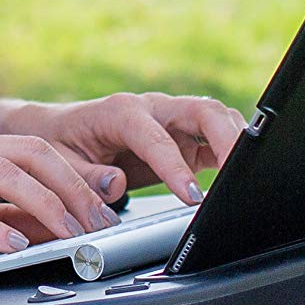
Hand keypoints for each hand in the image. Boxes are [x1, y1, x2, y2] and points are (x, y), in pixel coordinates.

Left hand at [0, 91, 249, 209]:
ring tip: (248, 173)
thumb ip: (84, 175)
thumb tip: (115, 185)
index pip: (155, 136)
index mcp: (120, 111)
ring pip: (215, 119)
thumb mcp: (59, 161)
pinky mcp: (181, 138)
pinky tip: (239, 174)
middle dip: (226, 139)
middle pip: (201, 111)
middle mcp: (151, 109)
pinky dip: (231, 153)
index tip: (190, 195)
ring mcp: (170, 121)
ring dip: (235, 141)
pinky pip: (214, 139)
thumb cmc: (58, 142)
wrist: (55, 131)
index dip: (175, 166)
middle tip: (239, 174)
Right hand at [0, 126, 123, 271]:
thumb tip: (55, 221)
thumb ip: (2, 210)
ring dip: (44, 205)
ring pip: (1, 174)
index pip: (35, 149)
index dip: (77, 178)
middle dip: (72, 188)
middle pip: (28, 154)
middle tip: (98, 224)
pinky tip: (12, 245)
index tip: (105, 209)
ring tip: (67, 234)